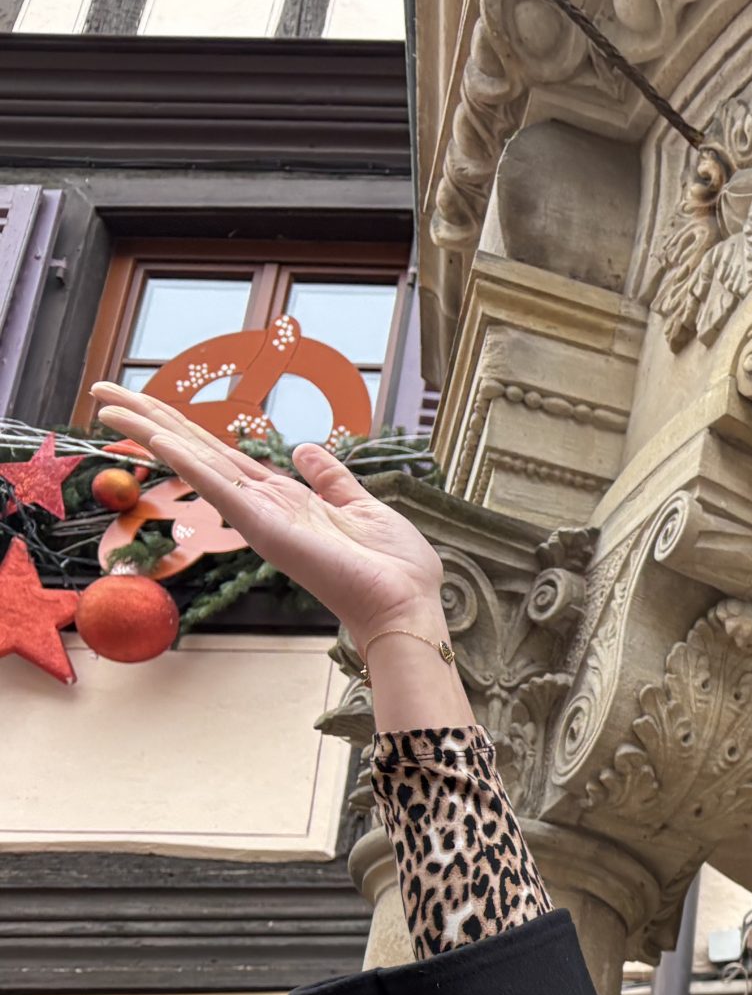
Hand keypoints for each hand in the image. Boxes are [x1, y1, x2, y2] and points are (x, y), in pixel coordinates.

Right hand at [89, 381, 445, 646]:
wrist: (406, 604)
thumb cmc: (391, 566)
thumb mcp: (362, 506)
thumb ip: (331, 479)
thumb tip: (305, 448)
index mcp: (284, 499)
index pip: (223, 454)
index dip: (184, 426)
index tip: (146, 401)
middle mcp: (263, 506)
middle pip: (196, 451)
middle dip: (150, 419)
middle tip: (102, 390)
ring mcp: (260, 517)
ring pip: (196, 463)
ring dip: (152, 432)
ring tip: (107, 404)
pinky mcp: (266, 529)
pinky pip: (221, 488)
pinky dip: (190, 462)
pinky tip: (160, 437)